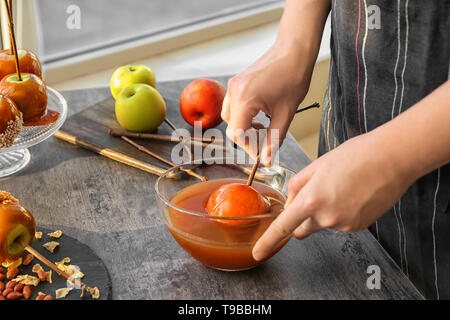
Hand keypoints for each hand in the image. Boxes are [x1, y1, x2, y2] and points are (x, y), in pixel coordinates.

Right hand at [221, 44, 312, 165]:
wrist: (293, 50)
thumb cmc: (293, 77)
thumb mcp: (285, 114)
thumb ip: (273, 140)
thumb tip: (265, 160)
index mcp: (244, 99)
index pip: (237, 134)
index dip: (249, 148)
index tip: (262, 154)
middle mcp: (234, 91)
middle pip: (232, 127)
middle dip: (247, 138)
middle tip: (266, 141)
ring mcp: (233, 85)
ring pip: (230, 117)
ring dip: (245, 127)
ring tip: (264, 127)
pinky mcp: (236, 82)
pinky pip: (233, 105)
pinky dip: (243, 115)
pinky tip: (260, 115)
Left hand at [252, 132, 416, 260]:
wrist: (392, 158)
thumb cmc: (356, 155)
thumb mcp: (317, 164)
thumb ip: (297, 185)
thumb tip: (291, 200)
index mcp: (312, 199)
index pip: (284, 227)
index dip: (268, 242)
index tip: (259, 252)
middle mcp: (327, 217)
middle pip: (302, 229)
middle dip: (301, 219)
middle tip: (313, 197)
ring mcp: (345, 224)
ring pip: (324, 224)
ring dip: (325, 212)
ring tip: (340, 187)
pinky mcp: (360, 226)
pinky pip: (341, 223)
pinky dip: (342, 212)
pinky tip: (353, 194)